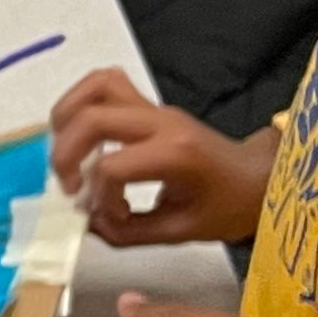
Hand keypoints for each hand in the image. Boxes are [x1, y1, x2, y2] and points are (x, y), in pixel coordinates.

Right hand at [47, 69, 278, 248]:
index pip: (111, 167)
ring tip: (64, 153)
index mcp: (175, 154)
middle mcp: (162, 122)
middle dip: (65, 155)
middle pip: (94, 118)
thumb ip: (125, 232)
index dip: (97, 197)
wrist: (253, 178)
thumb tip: (86, 221)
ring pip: (97, 85)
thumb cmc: (224, 206)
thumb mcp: (177, 232)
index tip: (111, 216)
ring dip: (67, 117)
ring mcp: (155, 108)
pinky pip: (107, 84)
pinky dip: (81, 103)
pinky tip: (76, 135)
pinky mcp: (149, 106)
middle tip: (67, 186)